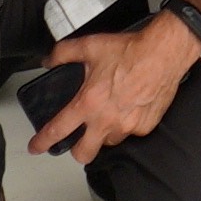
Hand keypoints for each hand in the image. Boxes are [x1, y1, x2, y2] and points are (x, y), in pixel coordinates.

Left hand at [46, 12, 197, 157]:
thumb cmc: (130, 51)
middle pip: (84, 154)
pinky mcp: (145, 127)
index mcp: (88, 103)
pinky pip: (131, 133)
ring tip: (109, 115)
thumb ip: (63, 53)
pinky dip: (126, 125)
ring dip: (104, 134)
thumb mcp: (89, 46)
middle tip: (78, 139)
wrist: (163, 53)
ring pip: (109, 142)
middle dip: (77, 150)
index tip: (36, 147)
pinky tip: (129, 108)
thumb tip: (49, 61)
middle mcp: (106, 120)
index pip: (58, 130)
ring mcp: (127, 126)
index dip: (42, 142)